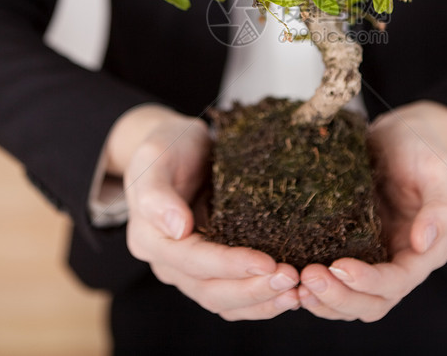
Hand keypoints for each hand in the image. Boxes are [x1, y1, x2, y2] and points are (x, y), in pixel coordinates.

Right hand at [108, 105, 299, 319]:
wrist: (178, 146)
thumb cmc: (167, 146)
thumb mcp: (155, 156)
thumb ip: (156, 193)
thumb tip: (177, 229)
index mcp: (150, 238)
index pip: (193, 261)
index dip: (231, 265)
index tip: (268, 263)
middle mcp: (168, 262)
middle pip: (210, 290)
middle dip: (253, 289)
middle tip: (292, 278)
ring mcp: (190, 269)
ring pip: (224, 300)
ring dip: (261, 301)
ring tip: (296, 292)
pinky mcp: (213, 267)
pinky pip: (235, 294)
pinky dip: (261, 300)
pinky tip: (291, 293)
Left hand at [298, 101, 446, 321]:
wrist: (399, 135)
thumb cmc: (422, 148)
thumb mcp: (438, 170)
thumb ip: (441, 207)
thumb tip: (423, 243)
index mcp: (426, 251)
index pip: (398, 281)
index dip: (369, 281)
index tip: (340, 267)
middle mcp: (400, 262)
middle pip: (372, 302)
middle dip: (340, 297)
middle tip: (308, 278)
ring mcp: (374, 258)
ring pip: (352, 300)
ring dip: (325, 300)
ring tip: (298, 285)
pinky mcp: (351, 248)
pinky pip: (335, 281)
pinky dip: (317, 288)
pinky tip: (292, 277)